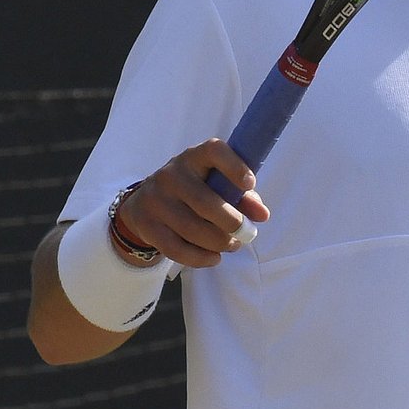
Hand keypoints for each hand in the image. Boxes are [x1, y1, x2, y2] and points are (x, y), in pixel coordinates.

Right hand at [118, 140, 268, 267]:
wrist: (146, 204)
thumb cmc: (195, 191)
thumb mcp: (216, 184)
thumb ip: (242, 195)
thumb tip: (262, 215)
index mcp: (194, 157)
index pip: (213, 150)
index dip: (234, 166)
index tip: (250, 183)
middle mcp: (171, 174)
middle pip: (205, 201)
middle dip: (232, 222)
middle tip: (246, 234)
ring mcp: (155, 199)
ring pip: (192, 229)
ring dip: (219, 242)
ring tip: (232, 245)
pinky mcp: (146, 224)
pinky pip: (176, 248)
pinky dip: (200, 258)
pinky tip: (214, 257)